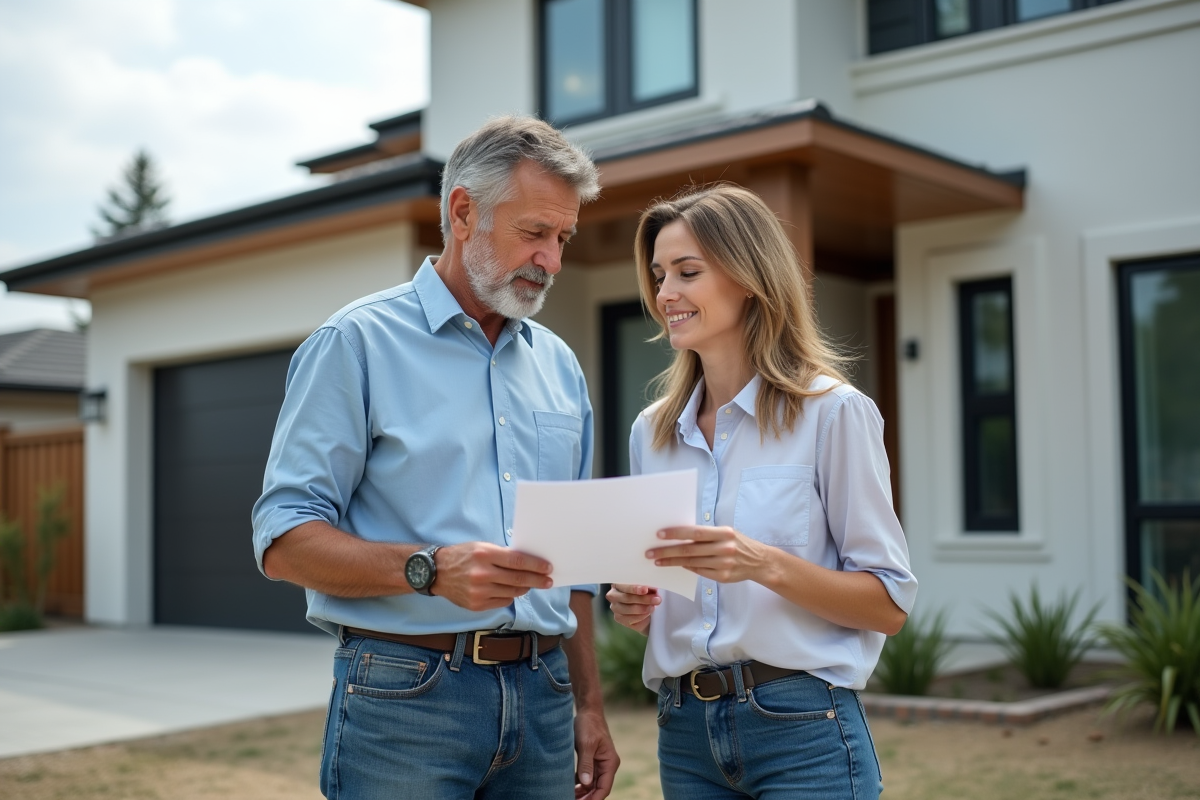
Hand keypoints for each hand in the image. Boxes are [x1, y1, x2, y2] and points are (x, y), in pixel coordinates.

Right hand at [430, 542, 551, 610]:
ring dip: (524, 588)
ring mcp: (479, 591)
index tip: (548, 568)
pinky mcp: (476, 605)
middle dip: (537, 580)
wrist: (436, 572)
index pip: (518, 561)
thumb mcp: (481, 547)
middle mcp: (482, 574)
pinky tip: (510, 590)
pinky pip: (502, 602)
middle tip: (548, 581)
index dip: (536, 566)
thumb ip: (502, 555)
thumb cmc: (462, 556)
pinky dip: (509, 596)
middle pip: (518, 579)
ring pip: (512, 593)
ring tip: (529, 584)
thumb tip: (527, 563)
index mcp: (484, 554)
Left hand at [574, 709, 617, 799]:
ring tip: (566, 796)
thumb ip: (586, 764)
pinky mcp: (591, 761)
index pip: (604, 788)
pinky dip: (578, 784)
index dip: (593, 799)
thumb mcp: (586, 744)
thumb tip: (585, 784)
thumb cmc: (588, 725)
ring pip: (591, 784)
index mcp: (610, 763)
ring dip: (581, 792)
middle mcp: (607, 765)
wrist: (587, 711)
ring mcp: (599, 764)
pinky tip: (568, 788)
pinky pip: (586, 777)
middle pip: (597, 788)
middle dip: (586, 797)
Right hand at [605, 584, 658, 633]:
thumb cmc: (646, 595)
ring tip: (653, 607)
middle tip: (656, 600)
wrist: (647, 611)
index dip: (635, 588)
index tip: (646, 589)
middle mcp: (613, 595)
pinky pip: (629, 619)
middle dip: (643, 599)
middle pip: (626, 597)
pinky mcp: (618, 618)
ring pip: (627, 609)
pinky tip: (648, 614)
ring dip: (643, 608)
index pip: (624, 585)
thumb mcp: (648, 589)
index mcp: (618, 583)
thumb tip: (653, 588)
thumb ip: (648, 587)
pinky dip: (640, 616)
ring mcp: (615, 607)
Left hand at [647, 526, 772, 583]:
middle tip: (650, 553)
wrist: (759, 561)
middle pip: (689, 550)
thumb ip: (706, 534)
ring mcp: (724, 564)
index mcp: (724, 533)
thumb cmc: (738, 543)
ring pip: (692, 563)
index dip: (676, 533)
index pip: (695, 532)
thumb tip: (679, 534)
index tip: (659, 535)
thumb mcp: (726, 532)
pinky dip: (686, 568)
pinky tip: (676, 565)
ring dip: (672, 562)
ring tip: (658, 562)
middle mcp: (724, 548)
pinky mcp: (723, 577)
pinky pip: (699, 572)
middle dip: (667, 551)